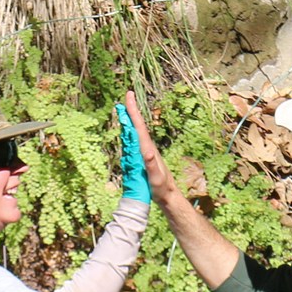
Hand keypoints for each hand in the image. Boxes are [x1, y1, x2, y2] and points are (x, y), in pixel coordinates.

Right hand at [123, 90, 179, 206]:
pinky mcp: (145, 157)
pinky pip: (136, 141)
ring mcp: (147, 152)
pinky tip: (128, 130)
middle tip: (126, 97)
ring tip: (124, 108)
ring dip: (131, 119)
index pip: (140, 127)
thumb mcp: (156, 178)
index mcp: (149, 150)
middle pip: (138, 126)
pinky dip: (131, 132)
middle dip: (132, 111)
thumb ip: (152, 165)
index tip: (129, 96)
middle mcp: (148, 148)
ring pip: (137, 132)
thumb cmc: (161, 188)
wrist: (167, 195)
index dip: (134, 112)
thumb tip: (147, 151)